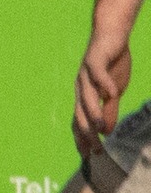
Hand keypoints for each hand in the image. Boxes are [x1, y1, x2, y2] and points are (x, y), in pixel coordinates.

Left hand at [76, 35, 132, 158]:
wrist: (112, 36)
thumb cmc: (112, 65)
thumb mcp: (114, 93)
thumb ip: (109, 110)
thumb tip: (107, 131)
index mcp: (84, 96)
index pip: (79, 121)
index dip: (82, 138)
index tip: (88, 156)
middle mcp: (80, 87)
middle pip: (79, 113)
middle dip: (86, 132)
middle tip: (96, 148)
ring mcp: (85, 74)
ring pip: (86, 96)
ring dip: (93, 112)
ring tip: (100, 127)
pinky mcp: (94, 60)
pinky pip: (98, 73)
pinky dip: (104, 83)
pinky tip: (113, 92)